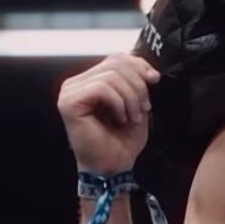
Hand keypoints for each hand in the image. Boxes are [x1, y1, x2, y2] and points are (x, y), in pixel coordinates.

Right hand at [57, 54, 159, 173]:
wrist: (114, 165)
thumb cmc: (122, 140)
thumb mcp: (136, 104)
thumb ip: (137, 82)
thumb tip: (149, 69)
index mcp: (91, 80)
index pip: (116, 57)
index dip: (138, 65)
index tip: (154, 80)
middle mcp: (77, 82)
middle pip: (115, 63)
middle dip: (137, 85)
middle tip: (144, 107)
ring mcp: (70, 91)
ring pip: (110, 75)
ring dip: (130, 97)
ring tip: (133, 116)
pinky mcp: (69, 102)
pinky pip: (101, 88)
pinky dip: (119, 103)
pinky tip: (121, 118)